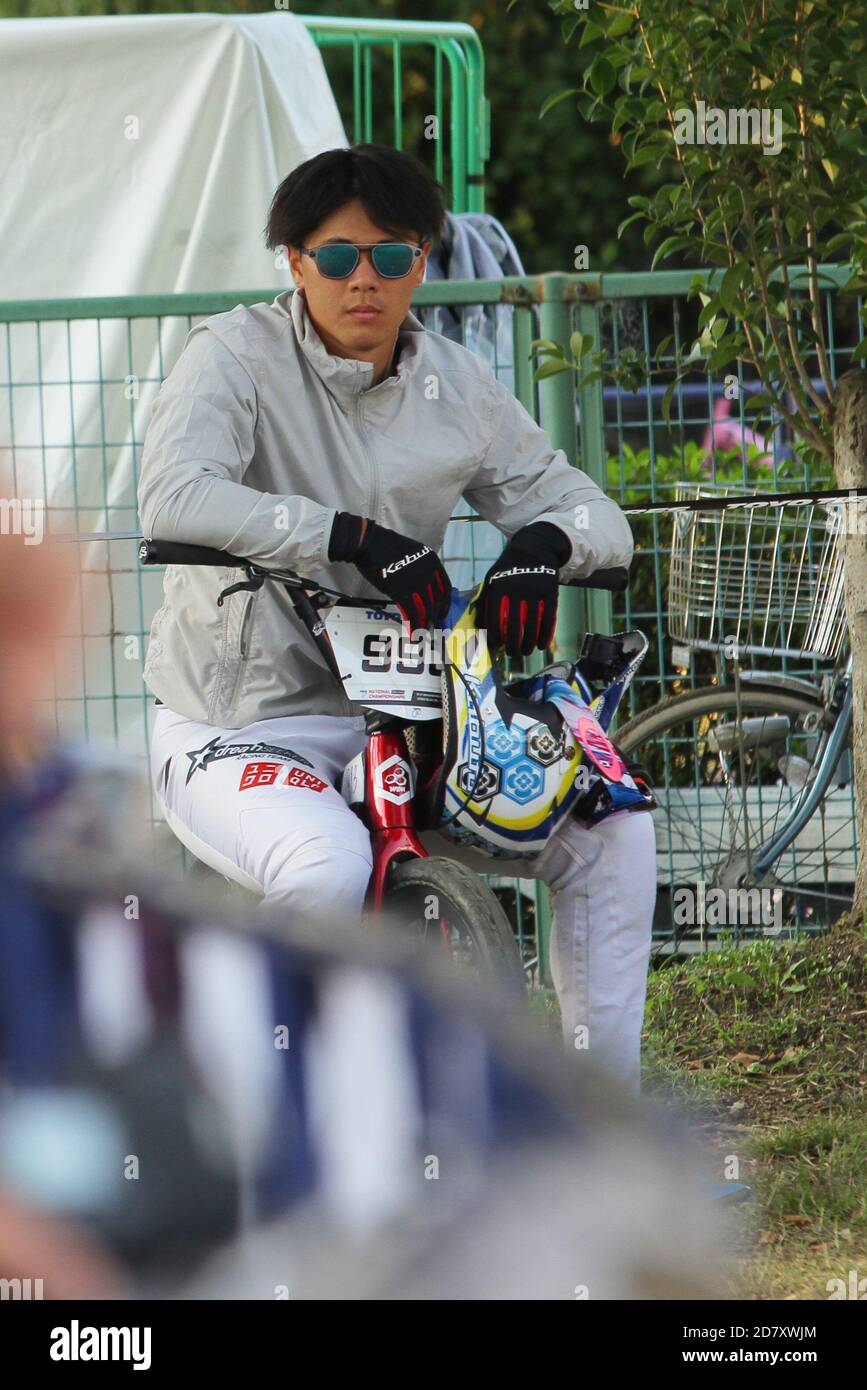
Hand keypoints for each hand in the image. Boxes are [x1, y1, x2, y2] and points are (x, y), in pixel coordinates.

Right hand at [328, 512, 450, 628]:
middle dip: (436, 615)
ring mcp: (416, 583)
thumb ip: (421, 566)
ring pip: (427, 608)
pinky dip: (414, 624)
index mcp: (432, 561)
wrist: (370, 544)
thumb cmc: (387, 546)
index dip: (445, 602)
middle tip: (433, 624)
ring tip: (423, 632)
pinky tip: (413, 632)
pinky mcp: (402, 591)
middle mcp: (428, 573)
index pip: (445, 586)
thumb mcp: (412, 552)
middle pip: (438, 600)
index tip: (442, 610)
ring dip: (425, 622)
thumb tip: (422, 582)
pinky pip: (412, 612)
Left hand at [478, 521, 571, 656]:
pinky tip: (541, 645)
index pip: (494, 620)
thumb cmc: (508, 569)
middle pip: (513, 627)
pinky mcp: (550, 595)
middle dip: (513, 646)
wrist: (534, 549)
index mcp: (498, 589)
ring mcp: (534, 594)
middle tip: (512, 653)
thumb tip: (479, 626)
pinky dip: (545, 635)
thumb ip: (484, 602)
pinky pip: (548, 620)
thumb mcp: (492, 580)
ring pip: (531, 627)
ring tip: (526, 652)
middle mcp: (515, 592)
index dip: (495, 637)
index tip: (497, 645)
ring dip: (528, 644)